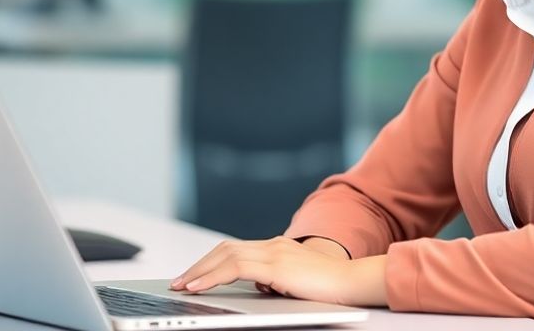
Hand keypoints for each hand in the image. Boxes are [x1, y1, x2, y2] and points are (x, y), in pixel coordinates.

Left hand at [169, 237, 386, 306]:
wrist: (354, 282)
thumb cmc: (330, 288)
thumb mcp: (295, 283)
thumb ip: (276, 281)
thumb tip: (259, 287)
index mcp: (277, 248)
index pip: (235, 250)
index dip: (211, 262)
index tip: (193, 276)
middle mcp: (273, 245)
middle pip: (225, 249)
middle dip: (199, 265)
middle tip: (179, 281)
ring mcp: (274, 252)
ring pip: (225, 255)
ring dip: (200, 270)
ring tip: (182, 286)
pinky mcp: (276, 265)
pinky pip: (235, 267)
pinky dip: (212, 276)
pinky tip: (199, 287)